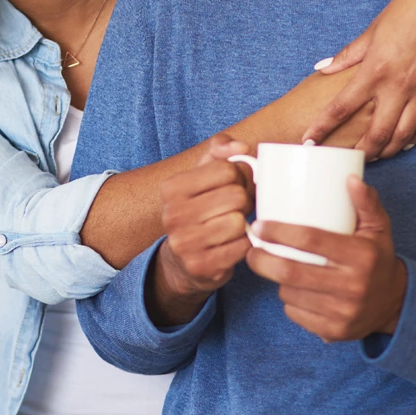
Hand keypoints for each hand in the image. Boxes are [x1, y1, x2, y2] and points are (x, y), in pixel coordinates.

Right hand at [148, 134, 253, 325]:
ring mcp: (184, 243)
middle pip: (236, 196)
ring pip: (238, 223)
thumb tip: (242, 148)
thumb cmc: (199, 208)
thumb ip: (220, 149)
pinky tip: (232, 244)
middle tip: (236, 208)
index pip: (227, 169)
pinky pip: (241, 248)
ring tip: (232, 226)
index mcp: (172, 188)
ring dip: (243, 225)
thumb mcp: (202, 173)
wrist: (182, 259)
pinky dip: (244, 245)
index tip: (232, 186)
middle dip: (243, 201)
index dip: (239, 177)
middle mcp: (172, 215)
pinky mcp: (199, 266)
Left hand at [247, 176, 404, 341]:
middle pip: (291, 273)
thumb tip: (350, 178)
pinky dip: (288, 301)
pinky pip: (295, 314)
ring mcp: (342, 313)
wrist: (395, 304)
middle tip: (251, 249)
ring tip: (275, 267)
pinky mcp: (333, 332)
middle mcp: (352, 286)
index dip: (280, 232)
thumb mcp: (379, 228)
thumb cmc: (378, 258)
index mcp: (361, 256)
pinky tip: (292, 290)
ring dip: (276, 280)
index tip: (259, 226)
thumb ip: (366, 202)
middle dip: (262, 260)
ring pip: (289, 294)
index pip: (311, 240)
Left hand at [303, 0, 415, 158]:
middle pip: (376, 132)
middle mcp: (399, 84)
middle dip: (361, 152)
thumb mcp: (374, 30)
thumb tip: (323, 69)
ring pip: (405, 134)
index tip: (309, 141)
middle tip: (350, 161)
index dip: (322, 127)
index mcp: (375, 69)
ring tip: (378, 156)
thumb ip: (349, 55)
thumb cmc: (409, 7)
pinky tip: (408, 142)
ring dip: (390, 149)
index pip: (341, 106)